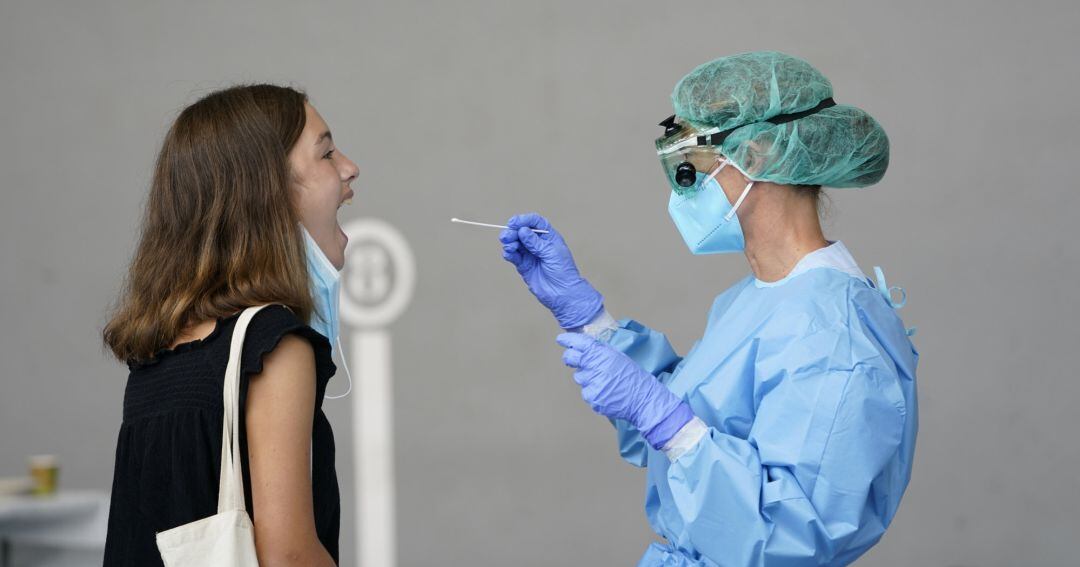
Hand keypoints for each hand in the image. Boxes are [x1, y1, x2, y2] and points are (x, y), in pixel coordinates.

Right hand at [499, 213, 603, 328]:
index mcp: (549, 237)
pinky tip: (508, 253)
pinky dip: (508, 253)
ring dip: (509, 242)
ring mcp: (530, 254)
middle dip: (512, 231)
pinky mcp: (524, 266)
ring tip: (509, 246)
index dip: (524, 220)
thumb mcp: (551, 253)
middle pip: (522, 231)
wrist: (562, 293)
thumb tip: (522, 230)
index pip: (535, 222)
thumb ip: (535, 242)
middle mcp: (538, 244)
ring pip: (516, 243)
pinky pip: (513, 256)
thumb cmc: (563, 271)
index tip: (513, 222)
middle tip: (506, 236)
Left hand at [557, 333, 692, 448]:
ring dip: (587, 378)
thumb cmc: (632, 376)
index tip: (561, 340)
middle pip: (571, 358)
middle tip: (571, 359)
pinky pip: (586, 392)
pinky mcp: (592, 397)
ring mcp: (592, 383)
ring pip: (579, 377)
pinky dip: (593, 392)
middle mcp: (595, 366)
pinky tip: (606, 392)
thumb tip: (584, 343)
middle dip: (569, 358)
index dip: (568, 341)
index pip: (580, 343)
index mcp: (603, 353)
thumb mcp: (618, 357)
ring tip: (604, 381)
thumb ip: (600, 350)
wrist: (643, 399)